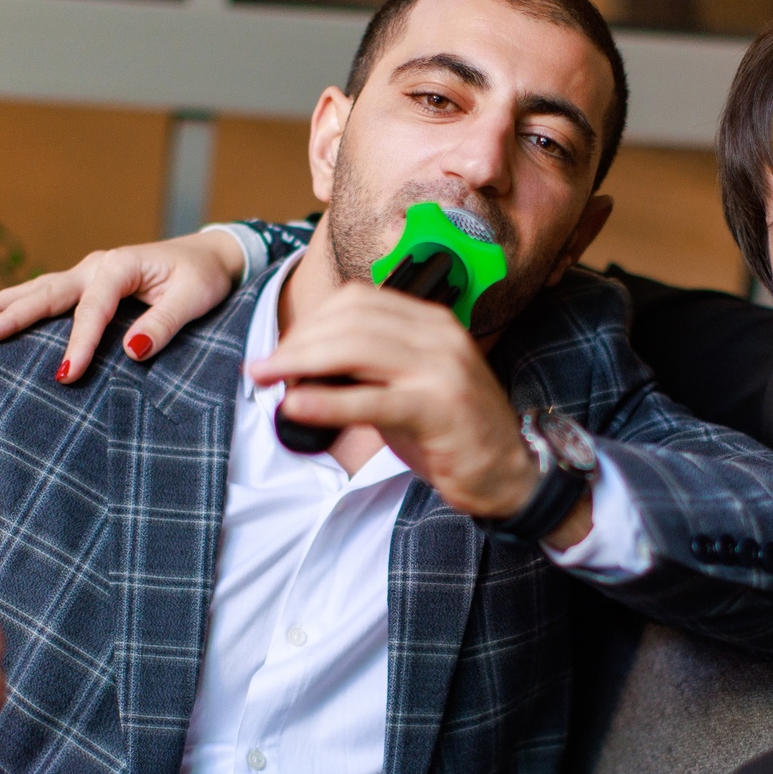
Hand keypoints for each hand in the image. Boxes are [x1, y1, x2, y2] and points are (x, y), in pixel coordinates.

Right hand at [0, 229, 246, 381]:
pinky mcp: (86, 285)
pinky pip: (45, 296)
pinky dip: (15, 304)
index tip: (65, 376)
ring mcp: (87, 273)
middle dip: (7, 314)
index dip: (78, 344)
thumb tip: (131, 352)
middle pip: (45, 293)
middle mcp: (96, 266)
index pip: (91, 310)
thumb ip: (163, 324)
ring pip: (36, 291)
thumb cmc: (203, 277)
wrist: (210, 256)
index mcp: (120, 266)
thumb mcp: (193, 300)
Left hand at [250, 285, 553, 521]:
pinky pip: (371, 399)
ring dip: (302, 363)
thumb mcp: (408, 386)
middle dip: (298, 342)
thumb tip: (301, 368)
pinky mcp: (439, 408)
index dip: (311, 321)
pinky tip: (297, 406)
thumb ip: (365, 369)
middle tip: (262, 368)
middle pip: (351, 321)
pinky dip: (328, 401)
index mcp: (432, 321)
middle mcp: (439, 336)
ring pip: (356, 349)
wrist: (510, 472)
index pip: (358, 301)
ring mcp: (442, 369)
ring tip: (269, 381)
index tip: (281, 349)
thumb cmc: (452, 432)